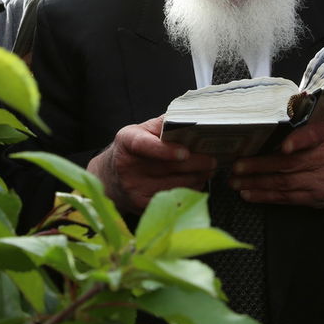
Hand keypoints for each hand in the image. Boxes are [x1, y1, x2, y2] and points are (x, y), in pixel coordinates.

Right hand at [88, 117, 215, 213]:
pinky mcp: (142, 206)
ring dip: (197, 177)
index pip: (144, 145)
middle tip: (213, 160)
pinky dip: (190, 189)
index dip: (165, 150)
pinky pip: (174, 198)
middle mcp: (127, 168)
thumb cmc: (132, 151)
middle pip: (167, 168)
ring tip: (208, 169)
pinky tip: (196, 181)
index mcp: (127, 142)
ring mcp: (134, 189)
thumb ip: (162, 124)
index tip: (185, 152)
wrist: (110, 178)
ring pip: (175, 185)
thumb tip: (189, 117)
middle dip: (196, 164)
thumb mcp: (140, 131)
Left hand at [229, 122, 323, 210]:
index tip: (285, 145)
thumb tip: (281, 120)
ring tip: (236, 181)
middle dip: (259, 166)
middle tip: (237, 166)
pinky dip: (265, 196)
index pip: (313, 137)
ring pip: (283, 184)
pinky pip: (285, 198)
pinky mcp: (312, 199)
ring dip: (256, 183)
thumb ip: (307, 128)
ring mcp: (318, 184)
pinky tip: (249, 194)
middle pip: (289, 165)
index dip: (299, 141)